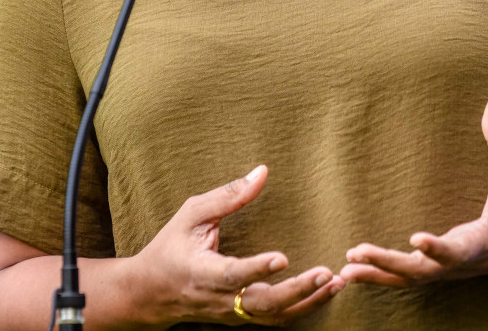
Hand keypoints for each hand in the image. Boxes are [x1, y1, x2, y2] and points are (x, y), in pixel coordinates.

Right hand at [132, 164, 344, 325]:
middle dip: (296, 290)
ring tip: (337, 282)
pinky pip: (275, 318)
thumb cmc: (170, 247)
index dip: (256, 269)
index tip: (282, 258)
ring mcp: (232, 313)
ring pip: (273, 316)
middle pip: (261, 304)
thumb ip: (227, 195)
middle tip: (326, 273)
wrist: (150, 292)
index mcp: (202, 272)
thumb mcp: (190, 215)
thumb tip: (262, 172)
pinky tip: (326, 291)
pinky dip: (303, 307)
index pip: (232, 274)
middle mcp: (220, 299)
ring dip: (308, 301)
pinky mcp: (241, 317)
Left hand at [341, 98, 487, 286]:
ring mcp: (450, 271)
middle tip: (356, 253)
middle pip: (423, 273)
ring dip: (377, 276)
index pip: (460, 250)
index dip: (439, 248)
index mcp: (484, 241)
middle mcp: (463, 263)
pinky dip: (380, 276)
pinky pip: (407, 278)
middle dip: (389, 264)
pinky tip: (351, 270)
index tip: (416, 239)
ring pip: (410, 281)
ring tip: (344, 268)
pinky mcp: (440, 270)